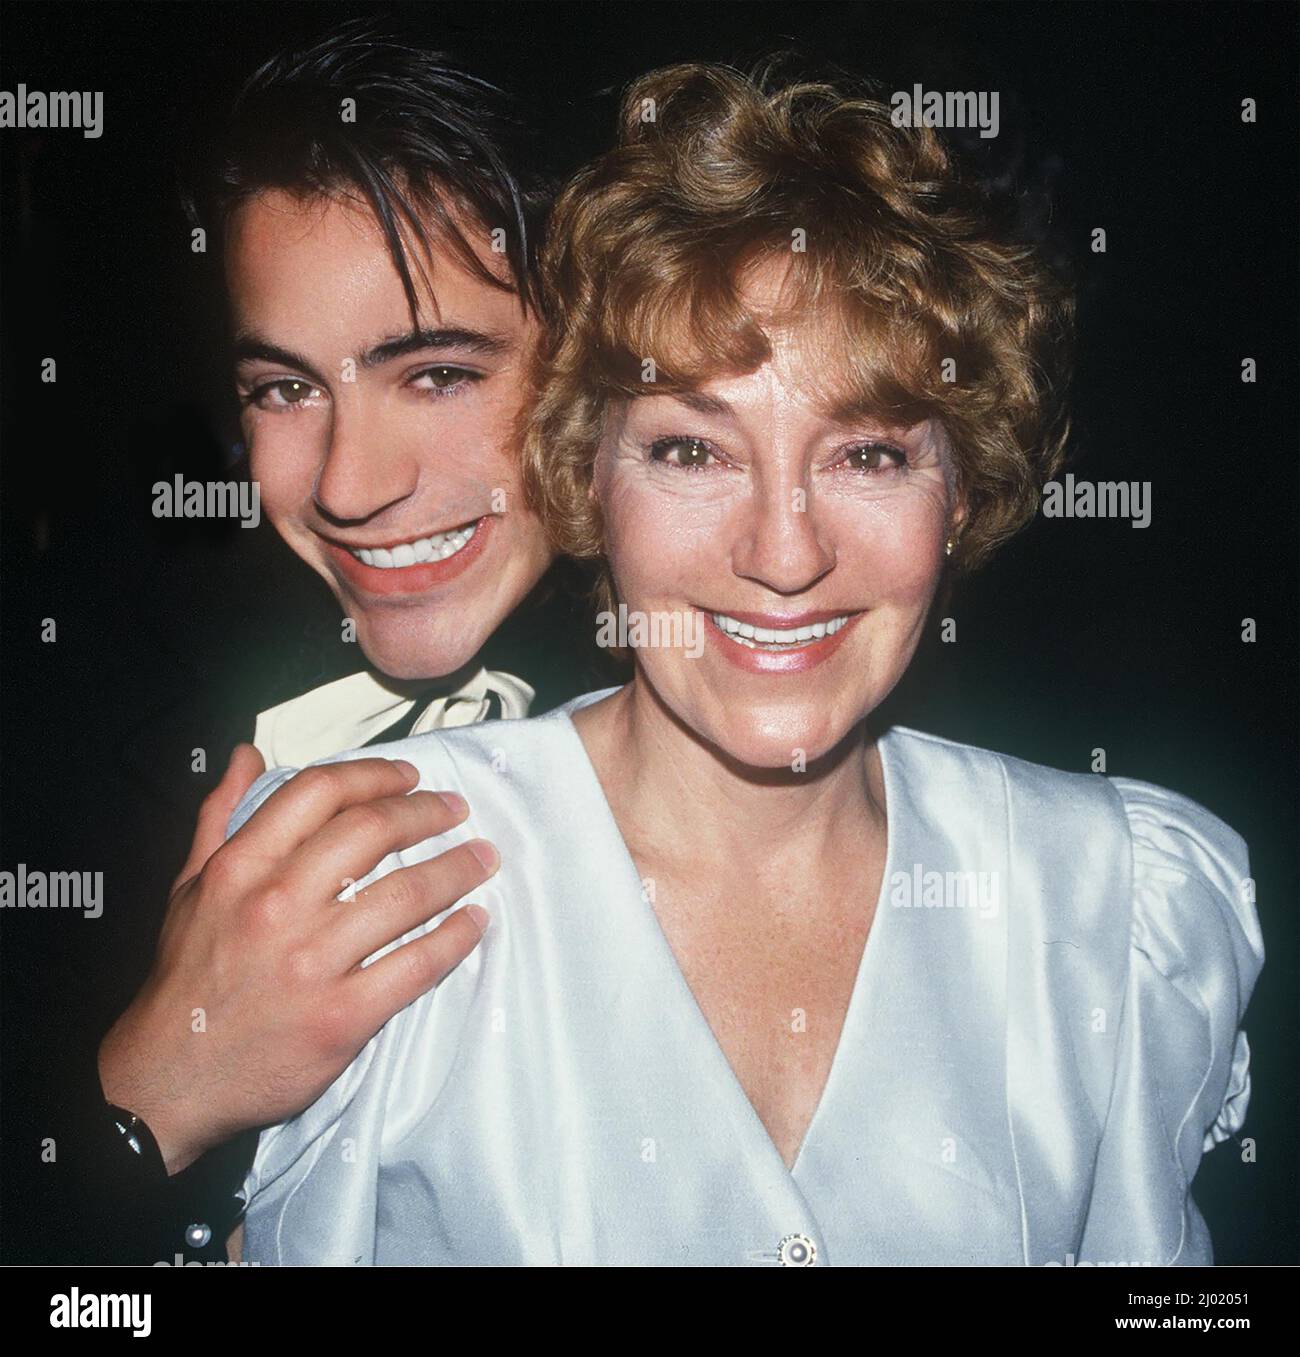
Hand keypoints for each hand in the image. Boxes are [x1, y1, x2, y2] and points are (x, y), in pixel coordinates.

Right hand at [98, 744, 493, 1173]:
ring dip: (457, 869)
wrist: (169, 1080)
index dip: (374, 775)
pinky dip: (456, 937)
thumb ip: (220, 815)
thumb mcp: (189, 887)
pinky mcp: (343, 1016)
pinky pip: (417, 964)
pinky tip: (476, 920)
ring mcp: (312, 963)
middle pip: (372, 832)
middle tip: (458, 809)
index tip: (410, 776)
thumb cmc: (187, 977)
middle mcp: (278, 906)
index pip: (319, 793)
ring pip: (406, 894)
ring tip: (483, 857)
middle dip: (427, 812)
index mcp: (240, 868)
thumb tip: (247, 754)